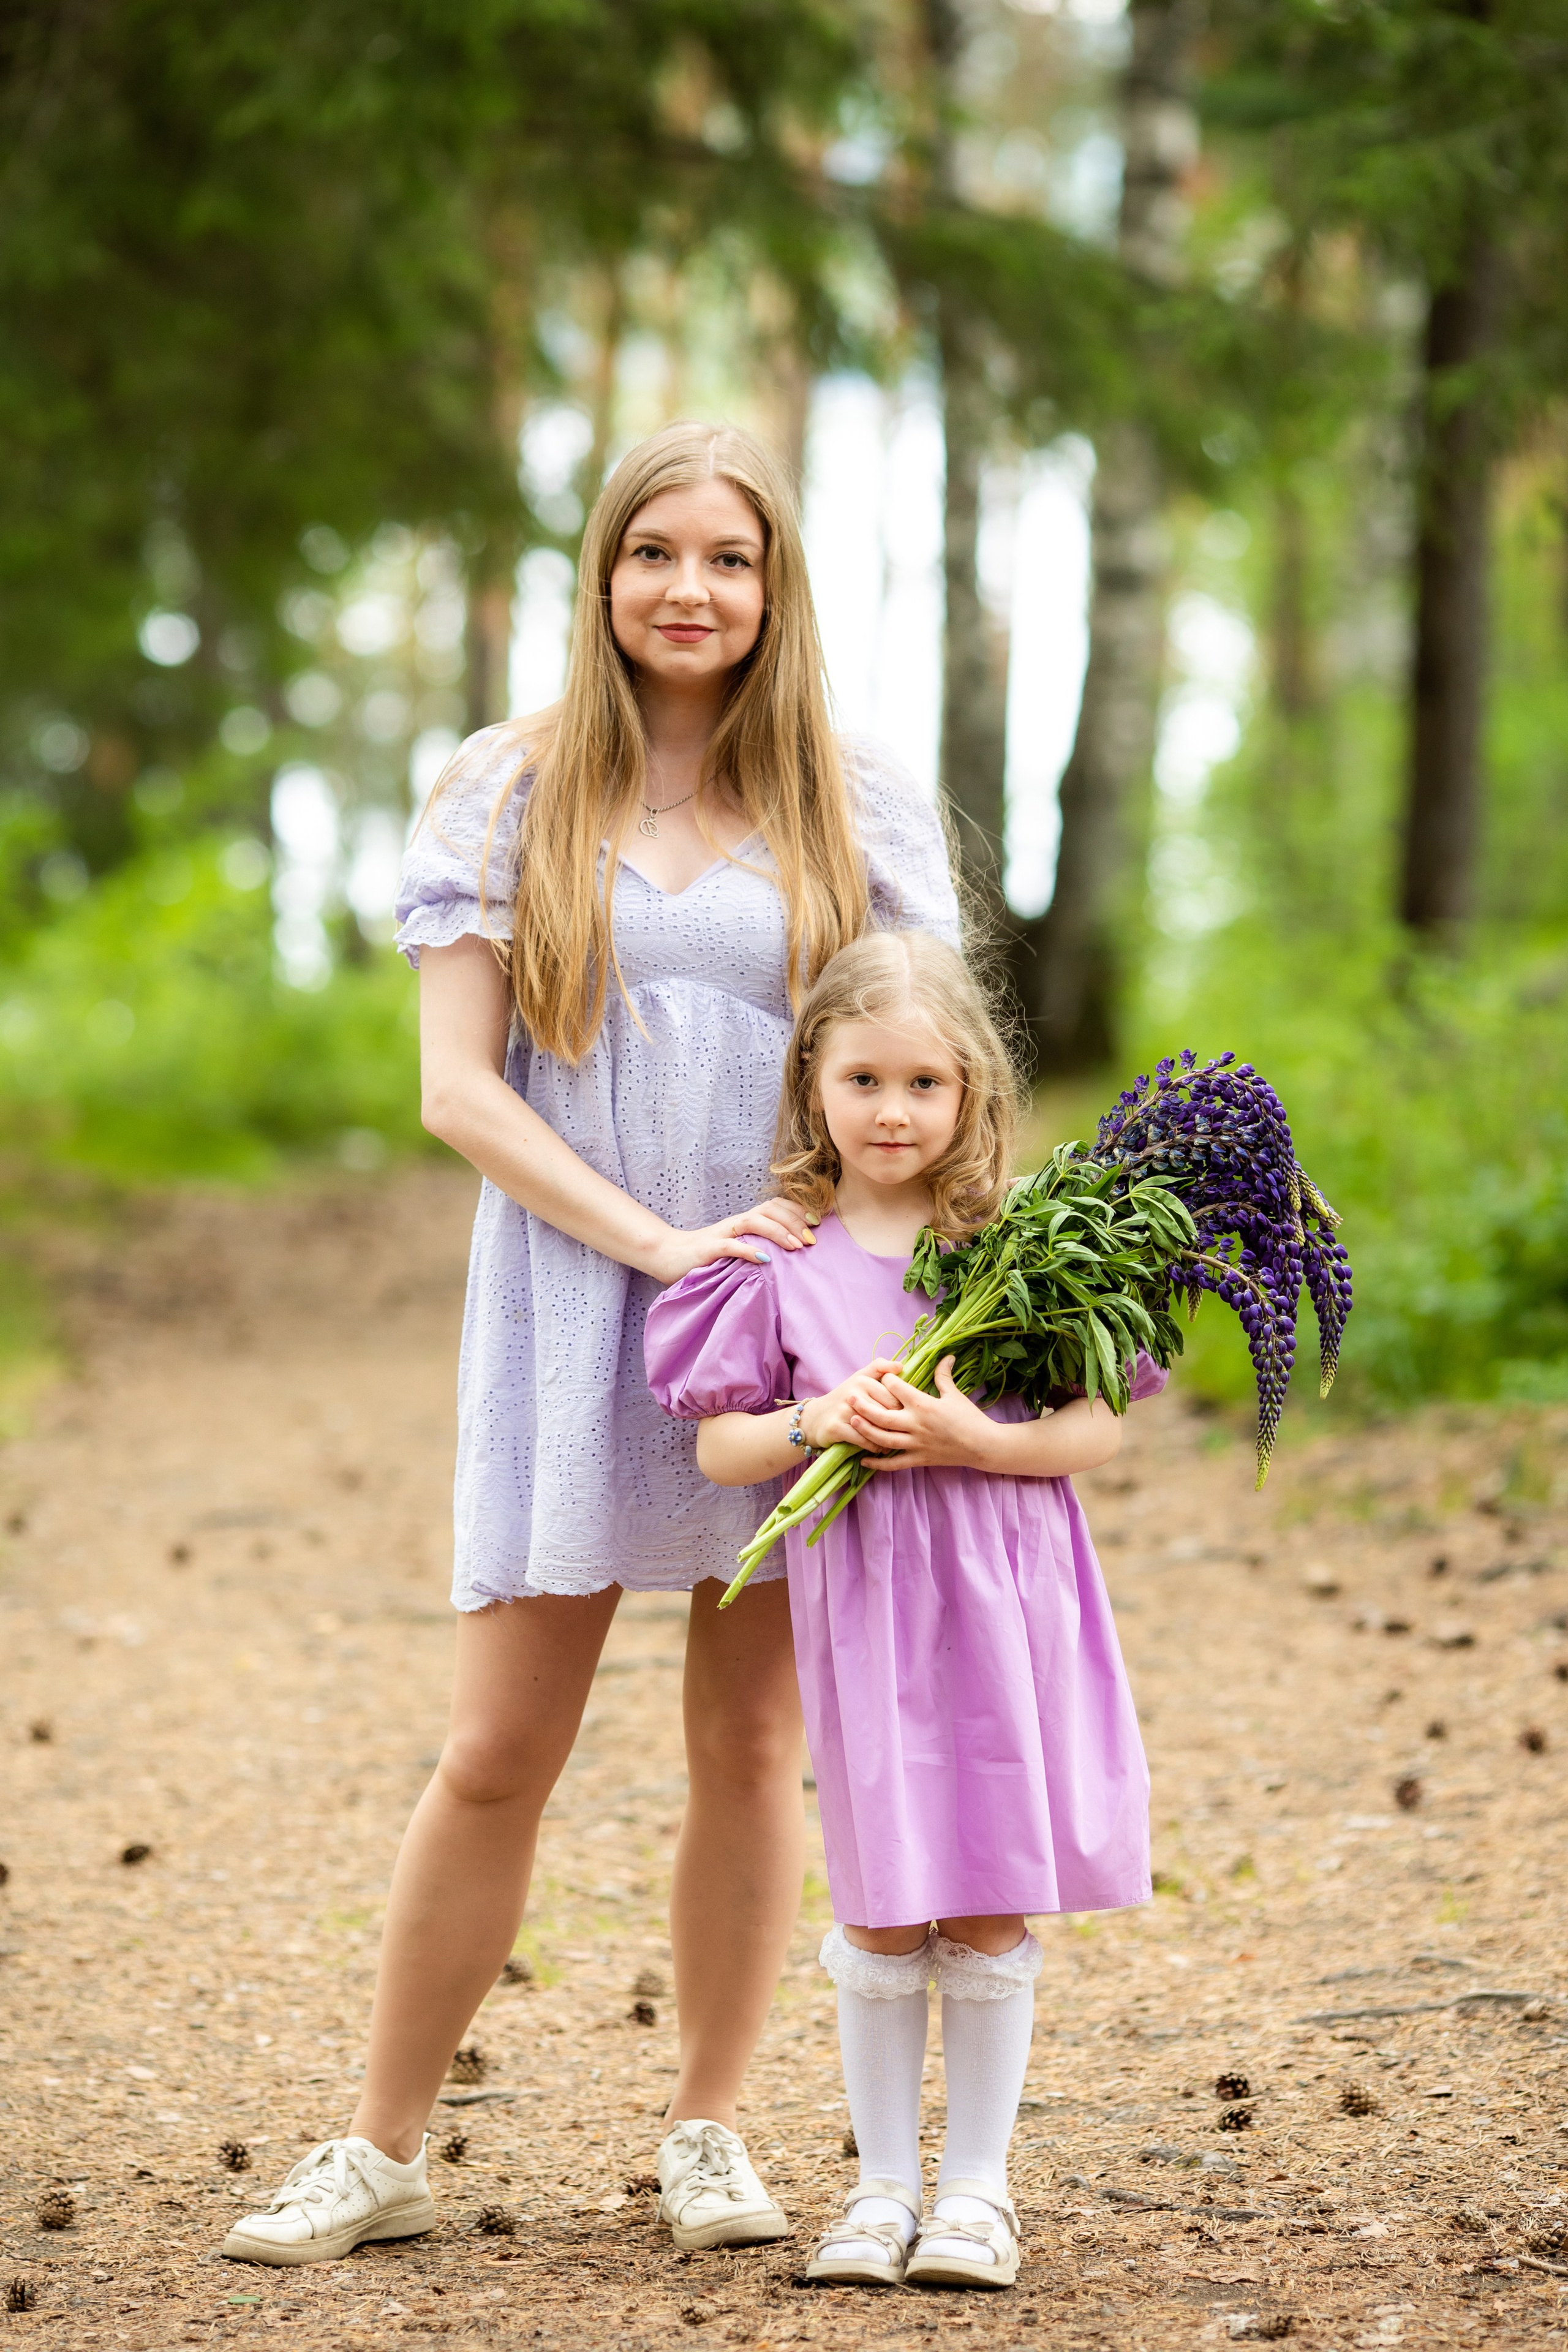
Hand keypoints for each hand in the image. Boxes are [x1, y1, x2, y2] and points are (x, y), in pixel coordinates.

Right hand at [646, 1196, 816, 1285]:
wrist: (666, 1256)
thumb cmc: (706, 1256)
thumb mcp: (737, 1249)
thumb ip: (758, 1246)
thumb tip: (791, 1252)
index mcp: (744, 1222)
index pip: (775, 1206)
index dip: (798, 1211)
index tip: (818, 1223)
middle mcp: (735, 1223)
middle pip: (769, 1209)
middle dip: (794, 1221)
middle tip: (812, 1239)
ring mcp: (721, 1233)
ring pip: (753, 1222)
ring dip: (778, 1232)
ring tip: (797, 1247)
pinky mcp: (708, 1249)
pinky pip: (730, 1246)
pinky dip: (748, 1251)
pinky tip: (764, 1259)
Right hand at [796, 1358, 907, 1452]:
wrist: (815, 1417)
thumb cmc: (845, 1398)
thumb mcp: (860, 1377)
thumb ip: (880, 1368)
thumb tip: (901, 1365)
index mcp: (863, 1380)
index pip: (894, 1398)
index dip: (903, 1411)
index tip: (905, 1418)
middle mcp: (853, 1393)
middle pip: (886, 1413)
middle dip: (896, 1426)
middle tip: (902, 1434)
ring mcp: (843, 1410)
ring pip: (876, 1427)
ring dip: (887, 1439)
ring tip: (893, 1443)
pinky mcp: (836, 1427)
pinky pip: (863, 1440)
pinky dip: (874, 1447)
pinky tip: (878, 1448)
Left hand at [846, 1356, 998, 1472]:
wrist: (983, 1445)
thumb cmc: (970, 1418)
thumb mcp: (955, 1394)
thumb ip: (944, 1376)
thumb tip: (945, 1355)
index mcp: (924, 1405)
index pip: (897, 1389)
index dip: (887, 1380)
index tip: (882, 1377)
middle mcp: (916, 1424)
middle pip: (882, 1415)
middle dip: (864, 1406)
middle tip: (850, 1397)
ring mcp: (916, 1444)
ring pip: (883, 1438)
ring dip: (866, 1431)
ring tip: (852, 1422)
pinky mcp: (919, 1459)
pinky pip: (894, 1463)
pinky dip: (878, 1463)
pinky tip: (864, 1459)